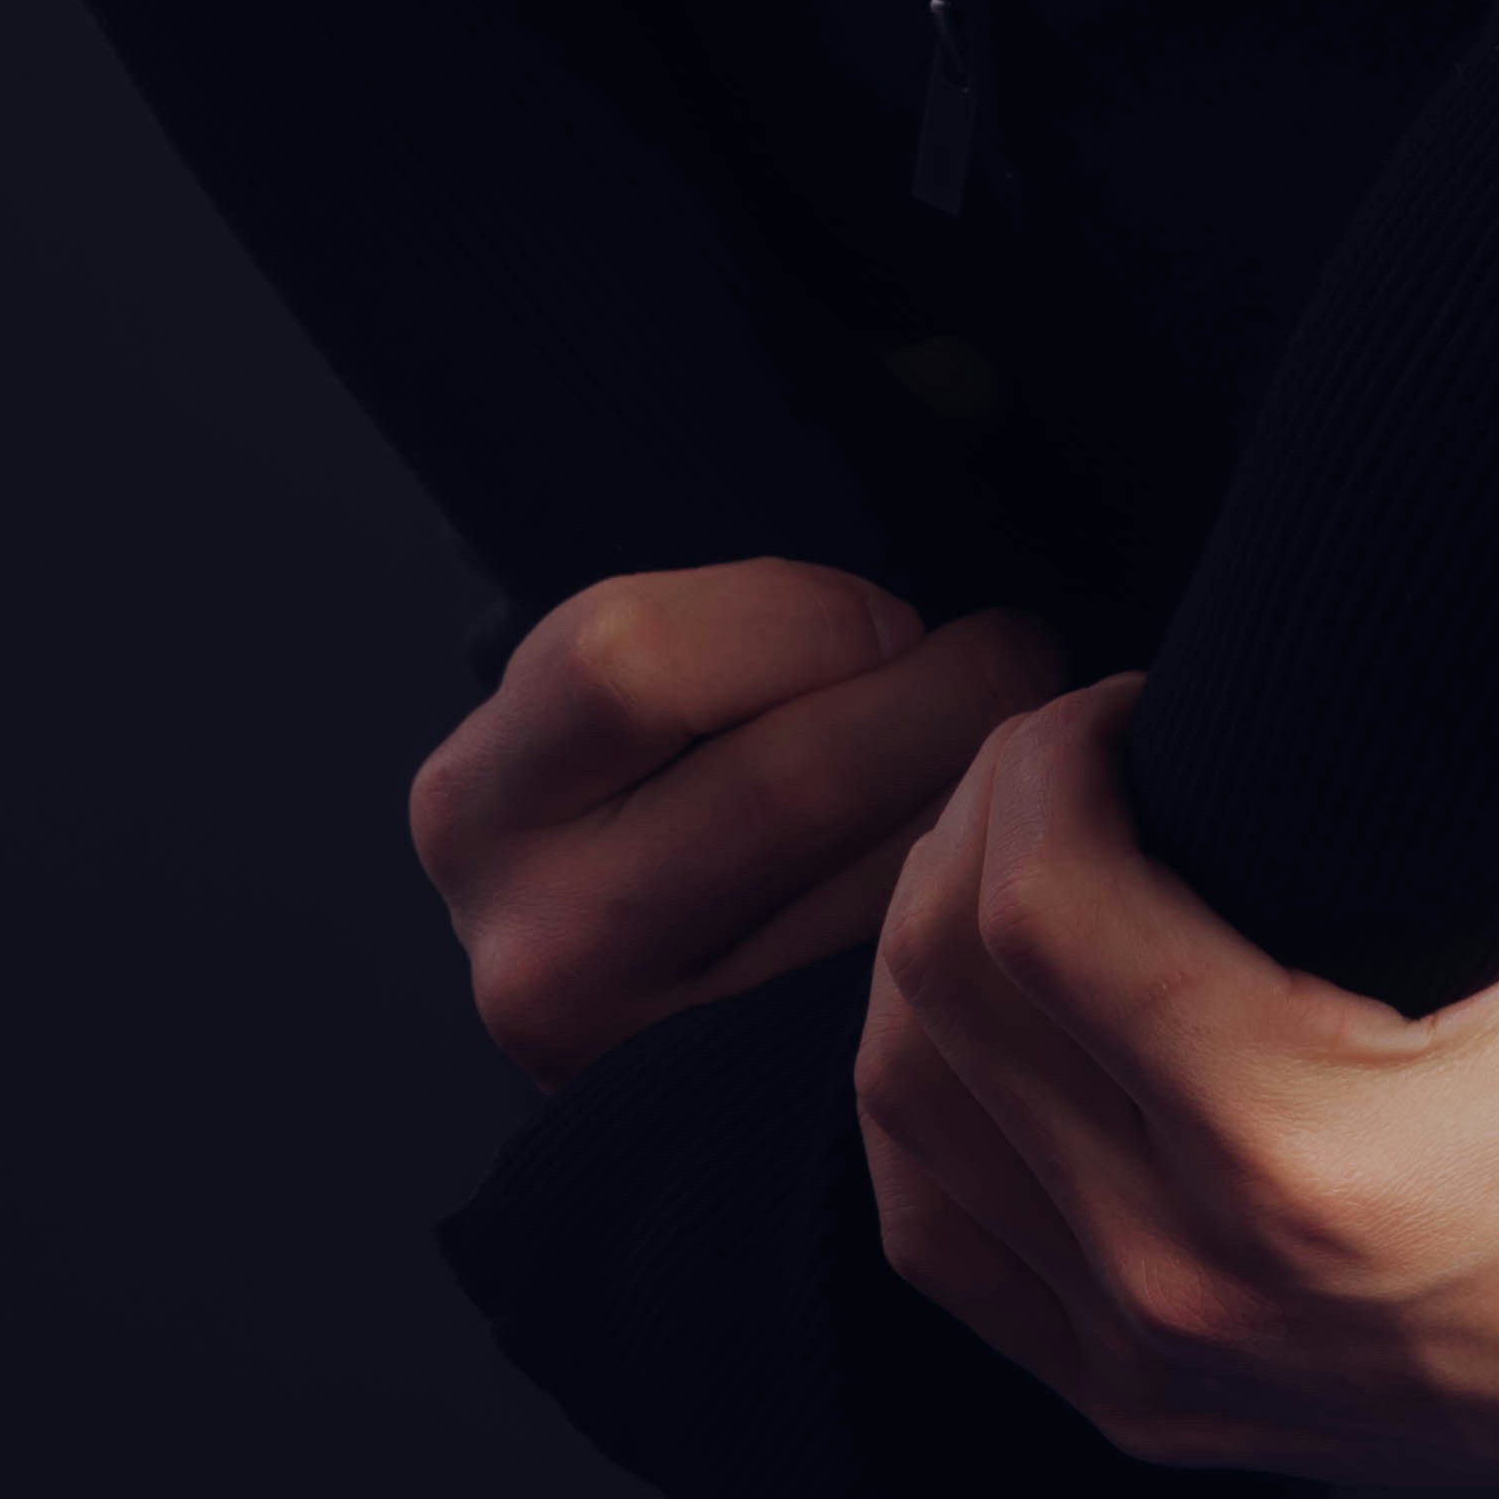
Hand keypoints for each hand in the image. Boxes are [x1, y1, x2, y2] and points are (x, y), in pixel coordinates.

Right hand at [412, 559, 1069, 1082]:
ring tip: (1018, 753)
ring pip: (878, 891)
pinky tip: (1002, 863)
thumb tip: (968, 371)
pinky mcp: (759, 1128)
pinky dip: (984, 909)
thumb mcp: (683, 642)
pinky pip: (920, 989)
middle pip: (789, 778)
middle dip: (952, 692)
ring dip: (989, 799)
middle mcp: (527, 945)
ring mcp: (642, 1061)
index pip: (633, 659)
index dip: (807, 618)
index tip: (890, 621)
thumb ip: (804, 499)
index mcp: (476, 796)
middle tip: (1022, 661)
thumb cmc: (705, 760)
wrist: (671, 976)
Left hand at [855, 698, 1498, 1498]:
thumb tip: (1370, 580)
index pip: (1035, 900)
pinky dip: (933, 1105)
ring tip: (1031, 866)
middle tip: (1078, 761)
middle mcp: (1194, 1262)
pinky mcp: (1145, 1401)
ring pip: (909, 1106)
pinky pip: (939, 1232)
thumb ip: (1483, 725)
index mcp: (1301, 1131)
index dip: (1046, 758)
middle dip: (983, 822)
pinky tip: (990, 1022)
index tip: (1125, 711)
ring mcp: (1155, 1351)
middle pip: (940, 987)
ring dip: (935, 954)